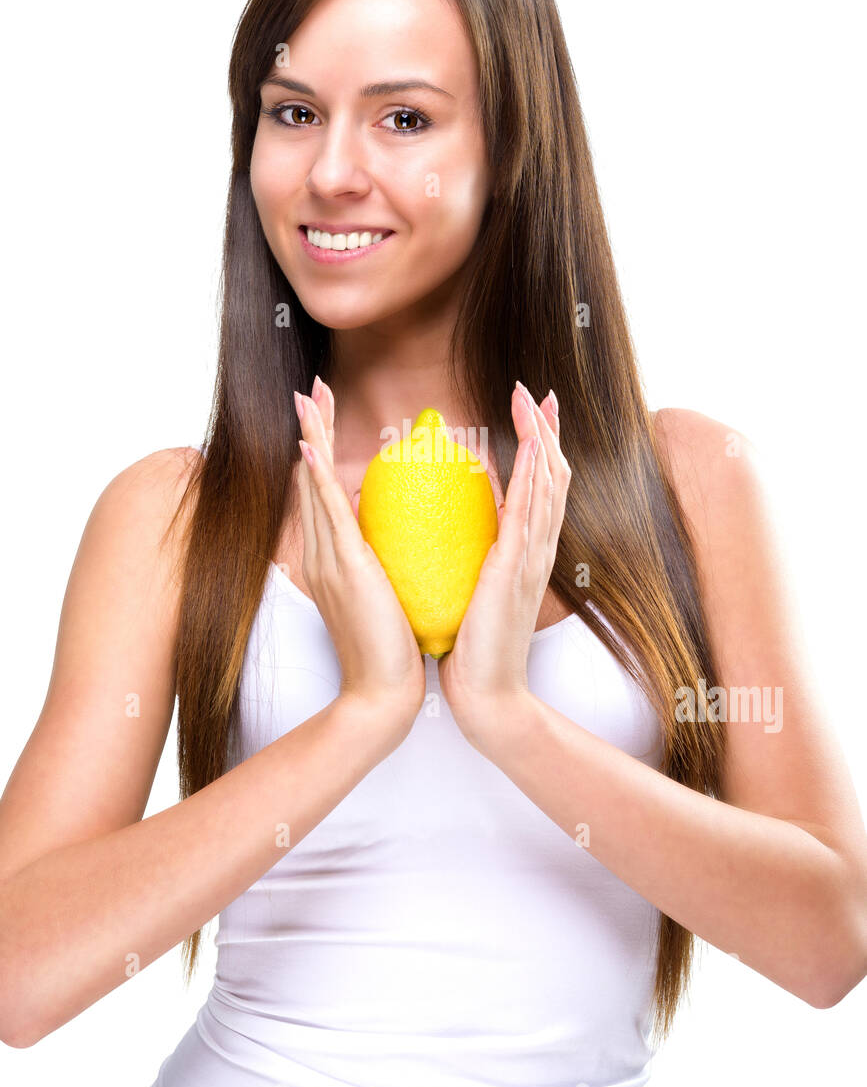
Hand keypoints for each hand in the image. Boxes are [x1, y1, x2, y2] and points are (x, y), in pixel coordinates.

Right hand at [294, 376, 426, 735]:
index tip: (323, 411)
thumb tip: (394, 535)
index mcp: (334, 557)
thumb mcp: (384, 595)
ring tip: (307, 399)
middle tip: (309, 387)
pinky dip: (316, 480)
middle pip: (312, 478)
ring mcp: (328, 560)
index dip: (321, 448)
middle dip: (312, 431)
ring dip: (311, 439)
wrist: (381, 695)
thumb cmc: (390, 650)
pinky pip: (328, 516)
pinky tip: (309, 451)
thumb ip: (382, 563)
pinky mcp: (344, 571)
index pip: (325, 490)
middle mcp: (323, 553)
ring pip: (315, 487)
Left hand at [437, 381, 570, 741]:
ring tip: (533, 401)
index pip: (540, 488)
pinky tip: (531, 447)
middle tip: (538, 392)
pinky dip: (533, 476)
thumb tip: (449, 534)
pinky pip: (528, 514)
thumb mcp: (476, 591)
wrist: (487, 695)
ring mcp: (532, 559)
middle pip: (553, 476)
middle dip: (547, 431)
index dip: (540, 448)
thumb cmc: (474, 648)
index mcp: (526, 554)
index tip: (532, 411)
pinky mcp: (515, 571)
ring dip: (543, 439)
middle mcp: (537, 550)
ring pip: (548, 486)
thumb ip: (474, 561)